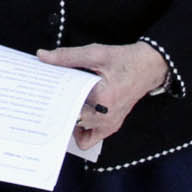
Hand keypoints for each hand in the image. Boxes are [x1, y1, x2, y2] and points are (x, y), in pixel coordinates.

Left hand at [37, 41, 169, 148]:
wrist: (149, 67)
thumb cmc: (124, 60)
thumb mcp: (95, 53)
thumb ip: (67, 57)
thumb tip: (42, 56)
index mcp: (102, 100)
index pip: (67, 107)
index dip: (52, 100)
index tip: (43, 92)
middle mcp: (106, 118)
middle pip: (70, 120)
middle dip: (59, 109)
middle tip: (50, 97)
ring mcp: (109, 125)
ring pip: (78, 132)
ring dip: (69, 120)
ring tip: (65, 103)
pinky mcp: (111, 127)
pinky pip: (89, 138)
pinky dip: (80, 129)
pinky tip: (76, 111)